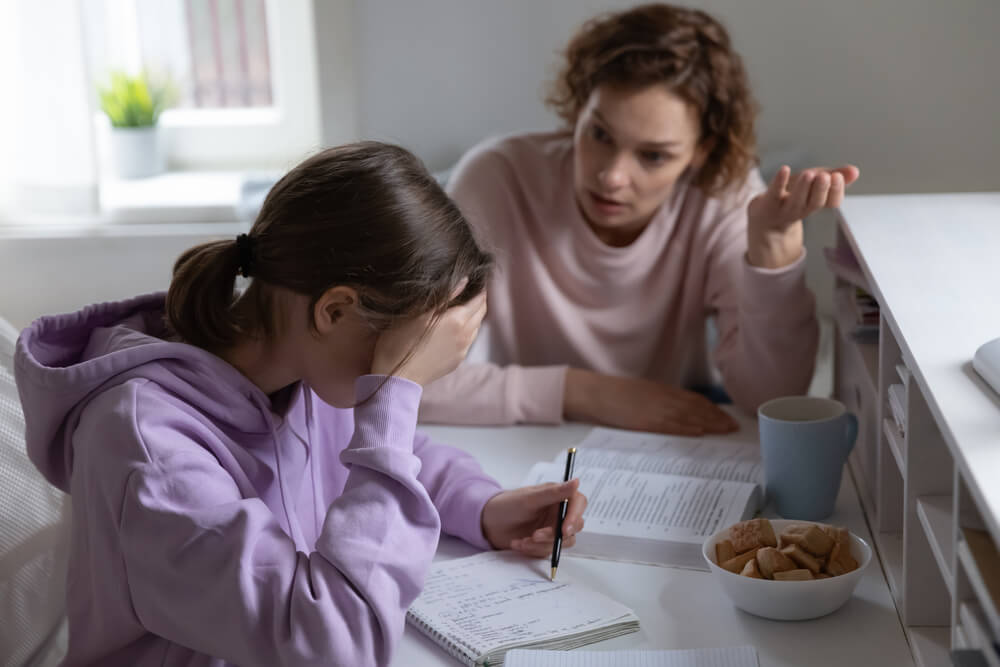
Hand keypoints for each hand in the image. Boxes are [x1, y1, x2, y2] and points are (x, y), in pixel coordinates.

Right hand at [371, 282, 486, 385]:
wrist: (397, 377)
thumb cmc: (400, 341)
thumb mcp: (417, 312)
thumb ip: (444, 295)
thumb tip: (464, 280)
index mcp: (457, 320)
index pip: (479, 299)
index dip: (479, 288)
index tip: (474, 279)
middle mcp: (465, 335)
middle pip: (481, 312)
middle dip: (478, 300)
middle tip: (470, 290)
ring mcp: (462, 350)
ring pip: (476, 327)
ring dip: (473, 315)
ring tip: (461, 306)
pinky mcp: (457, 361)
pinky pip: (468, 341)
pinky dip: (466, 330)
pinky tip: (453, 328)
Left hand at [481, 479, 586, 556]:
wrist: (488, 523)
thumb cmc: (507, 505)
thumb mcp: (530, 498)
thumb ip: (554, 493)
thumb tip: (577, 481)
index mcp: (558, 496)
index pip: (578, 503)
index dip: (575, 516)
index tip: (565, 528)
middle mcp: (559, 512)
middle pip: (574, 526)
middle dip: (554, 534)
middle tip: (536, 536)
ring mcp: (553, 528)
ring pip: (562, 542)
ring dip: (542, 544)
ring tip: (522, 540)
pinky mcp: (545, 543)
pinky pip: (548, 551)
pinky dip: (533, 549)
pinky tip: (518, 543)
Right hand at [563, 368, 737, 435]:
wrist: (594, 392)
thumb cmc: (615, 394)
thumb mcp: (642, 393)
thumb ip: (660, 400)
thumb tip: (677, 412)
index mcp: (663, 390)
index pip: (695, 399)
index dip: (713, 409)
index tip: (727, 417)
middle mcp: (663, 398)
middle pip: (697, 408)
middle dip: (717, 418)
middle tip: (734, 428)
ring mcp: (655, 409)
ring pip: (688, 416)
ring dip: (709, 424)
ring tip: (725, 431)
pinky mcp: (645, 420)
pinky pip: (670, 425)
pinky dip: (687, 428)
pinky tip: (699, 432)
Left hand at [746, 164, 859, 268]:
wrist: (763, 221)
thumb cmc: (791, 198)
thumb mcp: (813, 186)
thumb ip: (834, 178)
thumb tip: (855, 171)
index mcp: (815, 204)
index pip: (831, 202)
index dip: (835, 191)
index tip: (838, 177)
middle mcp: (801, 209)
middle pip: (814, 203)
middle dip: (821, 190)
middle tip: (826, 176)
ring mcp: (783, 208)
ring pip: (796, 201)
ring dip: (804, 187)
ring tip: (810, 173)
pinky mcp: (766, 202)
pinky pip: (773, 193)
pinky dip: (779, 182)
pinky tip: (785, 169)